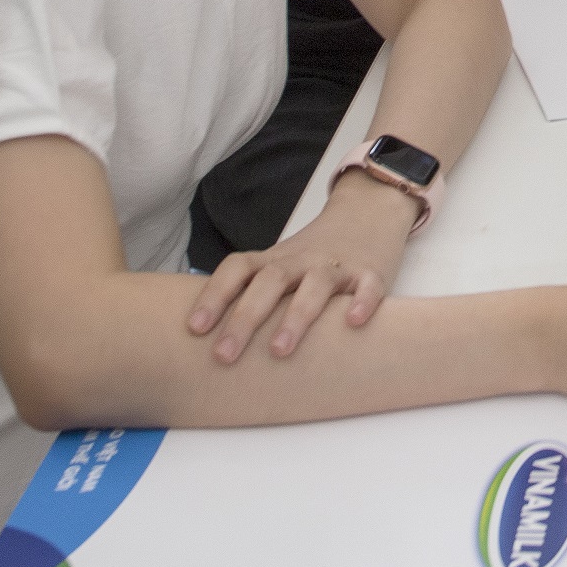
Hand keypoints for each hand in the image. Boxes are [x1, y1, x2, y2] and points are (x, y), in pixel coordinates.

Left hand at [184, 170, 416, 362]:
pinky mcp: (371, 272)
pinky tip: (353, 321)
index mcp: (274, 260)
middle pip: (270, 281)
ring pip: (315, 285)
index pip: (238, 269)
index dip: (214, 295)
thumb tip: (212, 339)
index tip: (195, 328)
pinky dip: (362, 302)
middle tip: (224, 355)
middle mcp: (301, 260)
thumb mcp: (281, 264)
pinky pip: (368, 285)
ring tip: (279, 350)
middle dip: (245, 318)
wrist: (368, 210)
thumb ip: (256, 292)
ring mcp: (337, 265)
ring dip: (295, 316)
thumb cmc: (314, 254)